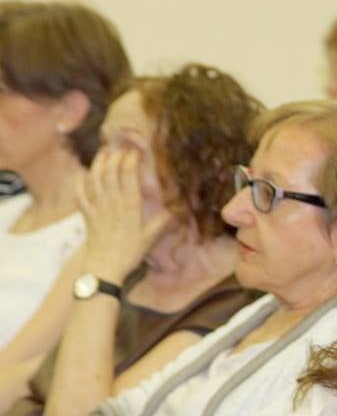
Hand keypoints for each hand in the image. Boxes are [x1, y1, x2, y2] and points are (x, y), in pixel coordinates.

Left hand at [78, 148, 172, 279]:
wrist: (105, 267)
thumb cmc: (130, 253)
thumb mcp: (151, 238)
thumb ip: (163, 222)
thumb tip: (176, 211)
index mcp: (130, 206)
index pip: (129, 176)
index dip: (130, 161)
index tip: (134, 153)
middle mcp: (112, 202)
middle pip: (110, 172)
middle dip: (114, 157)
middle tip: (119, 149)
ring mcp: (97, 207)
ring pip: (95, 179)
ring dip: (98, 164)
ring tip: (103, 153)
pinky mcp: (86, 214)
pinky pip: (80, 194)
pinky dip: (80, 182)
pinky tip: (83, 175)